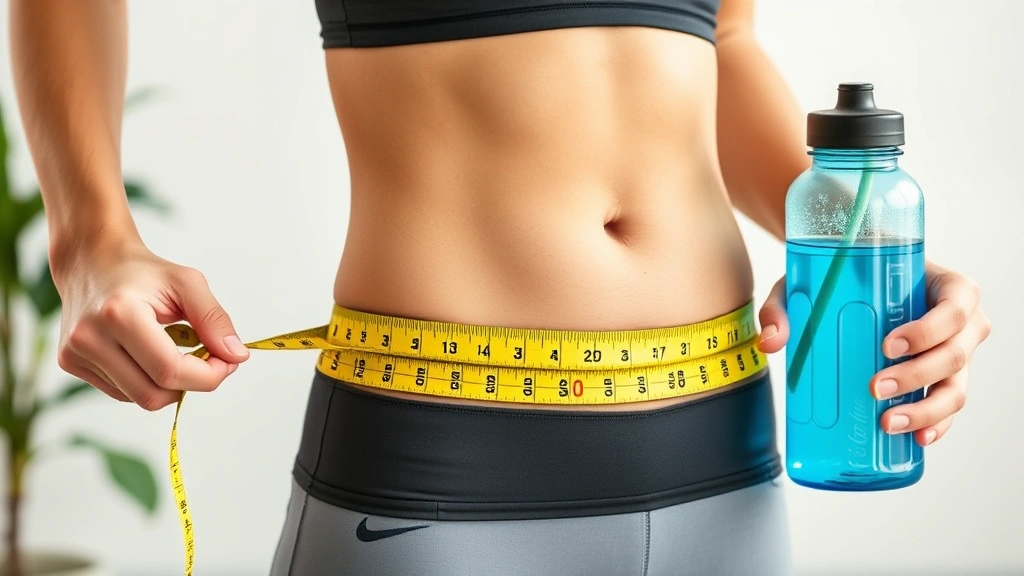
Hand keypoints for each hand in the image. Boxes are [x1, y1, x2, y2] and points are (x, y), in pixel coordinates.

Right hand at [53, 235, 249, 410]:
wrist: (93, 262)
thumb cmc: (143, 271)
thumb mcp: (187, 283)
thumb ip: (214, 319)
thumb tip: (236, 356)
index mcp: (119, 314)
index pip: (170, 371)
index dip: (209, 375)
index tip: (228, 362)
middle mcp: (89, 337)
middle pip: (154, 394)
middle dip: (192, 384)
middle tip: (210, 362)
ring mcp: (75, 353)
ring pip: (138, 398)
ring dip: (169, 385)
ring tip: (177, 351)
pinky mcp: (70, 363)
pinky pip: (122, 393)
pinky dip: (147, 381)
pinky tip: (149, 354)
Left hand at [757, 261, 990, 446]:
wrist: (860, 286)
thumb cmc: (847, 278)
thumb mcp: (814, 281)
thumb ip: (785, 306)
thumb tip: (770, 343)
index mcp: (947, 287)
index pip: (955, 308)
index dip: (928, 330)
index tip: (888, 345)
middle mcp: (961, 323)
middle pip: (954, 355)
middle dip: (917, 376)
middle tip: (874, 387)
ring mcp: (957, 355)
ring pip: (955, 389)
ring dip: (926, 410)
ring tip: (887, 422)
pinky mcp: (945, 381)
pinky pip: (948, 407)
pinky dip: (937, 425)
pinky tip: (917, 439)